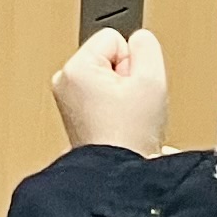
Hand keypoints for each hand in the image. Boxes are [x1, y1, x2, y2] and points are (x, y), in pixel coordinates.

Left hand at [52, 27, 169, 155]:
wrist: (120, 177)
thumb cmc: (129, 137)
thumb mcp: (152, 80)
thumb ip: (147, 46)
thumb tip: (139, 39)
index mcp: (75, 68)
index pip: (115, 39)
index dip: (134, 63)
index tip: (133, 91)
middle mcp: (64, 81)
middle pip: (110, 58)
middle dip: (127, 79)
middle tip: (131, 107)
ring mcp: (66, 99)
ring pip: (108, 78)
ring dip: (122, 95)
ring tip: (126, 119)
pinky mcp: (73, 116)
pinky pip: (101, 97)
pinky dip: (114, 109)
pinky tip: (120, 126)